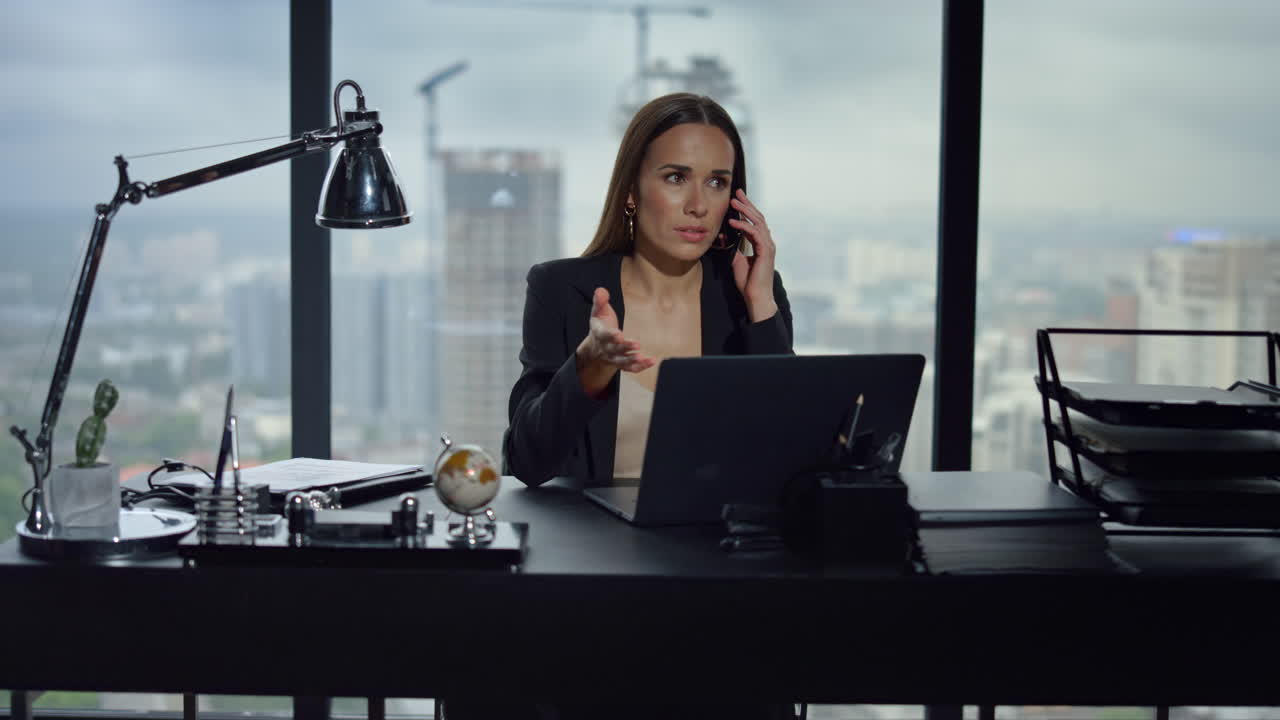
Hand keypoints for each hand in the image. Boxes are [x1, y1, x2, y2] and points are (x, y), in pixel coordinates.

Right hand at [576, 288, 654, 396]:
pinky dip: (640, 366)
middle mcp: (606, 348)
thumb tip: (600, 290)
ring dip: (632, 360)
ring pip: (622, 362)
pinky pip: (630, 368)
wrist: (596, 346)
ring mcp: (614, 358)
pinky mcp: (622, 364)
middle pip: (615, 349)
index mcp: (600, 334)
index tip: (619, 335)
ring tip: (642, 357)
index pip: (604, 335)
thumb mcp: (598, 311)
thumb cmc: (601, 324)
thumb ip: (600, 301)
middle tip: (637, 345)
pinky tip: (651, 361)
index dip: (611, 335)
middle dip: (625, 348)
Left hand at [727, 189, 777, 322]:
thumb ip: (733, 248)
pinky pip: (755, 233)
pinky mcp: (766, 251)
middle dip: (747, 204)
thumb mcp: (737, 261)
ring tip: (734, 202)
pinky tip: (733, 221)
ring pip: (758, 221)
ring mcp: (768, 246)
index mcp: (761, 243)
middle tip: (737, 193)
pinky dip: (744, 225)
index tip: (737, 199)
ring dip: (745, 210)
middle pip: (758, 217)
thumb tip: (723, 237)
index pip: (755, 221)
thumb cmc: (748, 282)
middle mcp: (767, 242)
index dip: (747, 209)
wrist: (756, 296)